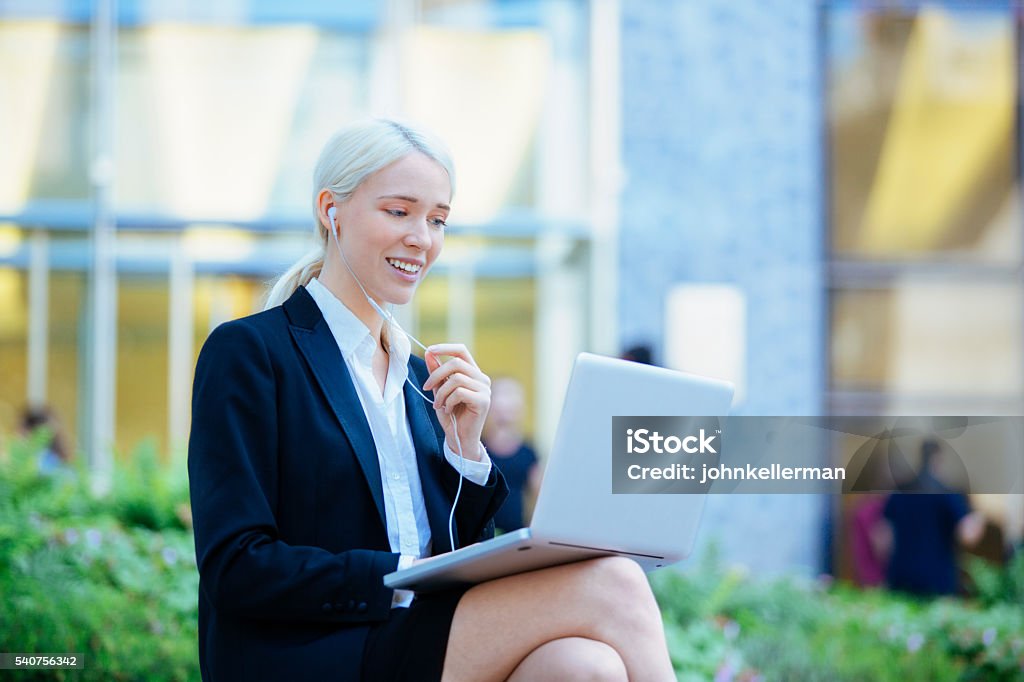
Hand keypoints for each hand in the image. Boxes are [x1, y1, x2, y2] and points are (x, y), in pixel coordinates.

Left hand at [421, 343, 489, 460]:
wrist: (459, 438)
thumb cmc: (451, 415)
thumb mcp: (440, 391)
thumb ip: (437, 373)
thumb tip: (428, 354)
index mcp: (473, 373)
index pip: (461, 351)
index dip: (445, 348)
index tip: (428, 350)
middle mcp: (482, 378)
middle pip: (456, 363)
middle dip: (436, 374)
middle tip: (426, 388)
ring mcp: (485, 389)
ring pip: (456, 378)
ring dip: (441, 392)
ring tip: (438, 404)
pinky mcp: (483, 401)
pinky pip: (460, 392)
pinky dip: (449, 401)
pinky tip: (448, 409)